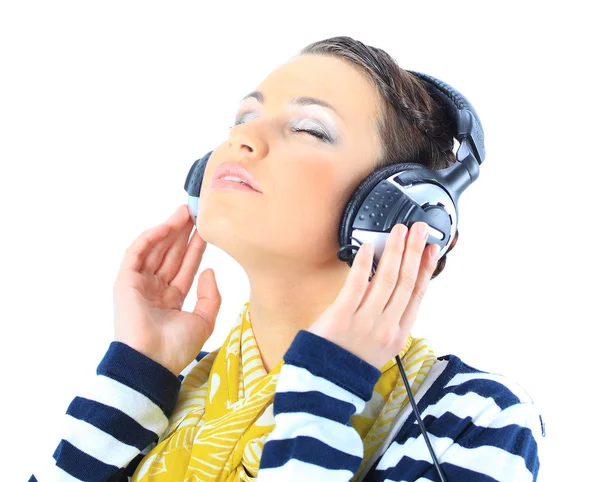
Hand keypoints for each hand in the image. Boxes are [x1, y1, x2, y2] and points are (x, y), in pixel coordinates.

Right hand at [112, 204, 220, 375]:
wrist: (153, 361)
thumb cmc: (176, 347)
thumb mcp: (204, 321)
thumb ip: (210, 295)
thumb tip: (209, 270)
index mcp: (171, 299)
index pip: (185, 267)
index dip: (195, 247)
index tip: (206, 229)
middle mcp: (155, 289)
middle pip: (170, 254)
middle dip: (183, 233)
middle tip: (196, 213)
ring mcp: (139, 284)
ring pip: (156, 250)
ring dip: (169, 230)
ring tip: (185, 212)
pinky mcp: (125, 281)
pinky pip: (137, 253)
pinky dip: (150, 238)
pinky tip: (166, 225)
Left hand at [308, 222, 439, 368]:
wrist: (325, 380)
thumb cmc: (350, 360)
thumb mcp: (381, 344)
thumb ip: (390, 317)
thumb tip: (394, 283)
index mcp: (399, 333)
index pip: (417, 294)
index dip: (426, 268)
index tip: (432, 249)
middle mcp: (386, 326)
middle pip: (405, 282)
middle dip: (414, 252)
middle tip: (418, 229)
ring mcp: (365, 321)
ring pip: (386, 280)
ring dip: (394, 252)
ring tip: (399, 232)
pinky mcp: (342, 315)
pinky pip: (356, 284)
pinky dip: (364, 264)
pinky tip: (368, 248)